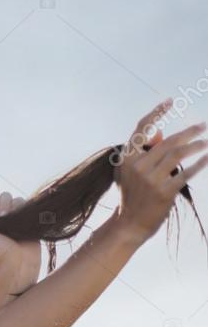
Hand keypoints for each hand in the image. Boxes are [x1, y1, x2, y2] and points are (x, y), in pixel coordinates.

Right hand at [113, 99, 207, 243]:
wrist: (129, 225)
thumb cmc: (132, 195)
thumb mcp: (130, 172)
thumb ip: (144, 151)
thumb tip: (161, 132)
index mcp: (126, 158)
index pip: (141, 129)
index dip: (156, 112)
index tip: (170, 101)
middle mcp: (137, 166)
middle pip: (167, 141)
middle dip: (188, 132)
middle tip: (202, 126)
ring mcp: (151, 179)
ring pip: (178, 154)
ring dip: (196, 146)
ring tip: (205, 142)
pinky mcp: (164, 192)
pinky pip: (186, 173)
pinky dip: (199, 163)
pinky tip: (207, 157)